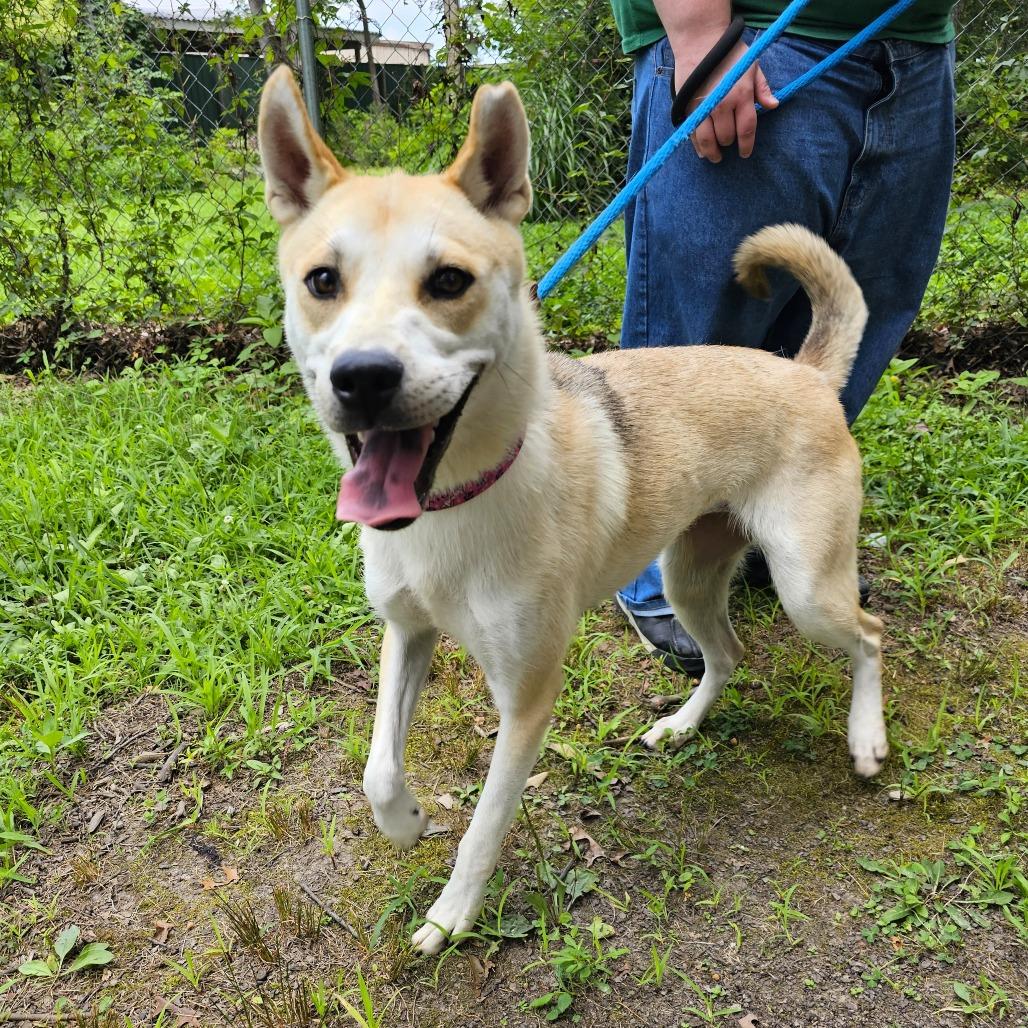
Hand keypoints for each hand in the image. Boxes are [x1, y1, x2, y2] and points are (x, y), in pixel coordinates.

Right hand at [669, 32, 778, 160]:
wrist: (700, 42)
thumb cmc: (730, 54)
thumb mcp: (752, 66)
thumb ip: (763, 88)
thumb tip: (773, 106)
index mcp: (742, 95)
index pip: (746, 130)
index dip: (746, 145)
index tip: (745, 153)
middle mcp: (722, 104)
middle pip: (726, 137)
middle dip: (729, 143)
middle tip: (729, 143)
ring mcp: (703, 108)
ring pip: (708, 141)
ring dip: (712, 152)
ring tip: (715, 157)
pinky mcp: (688, 108)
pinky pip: (693, 134)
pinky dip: (697, 146)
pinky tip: (702, 152)